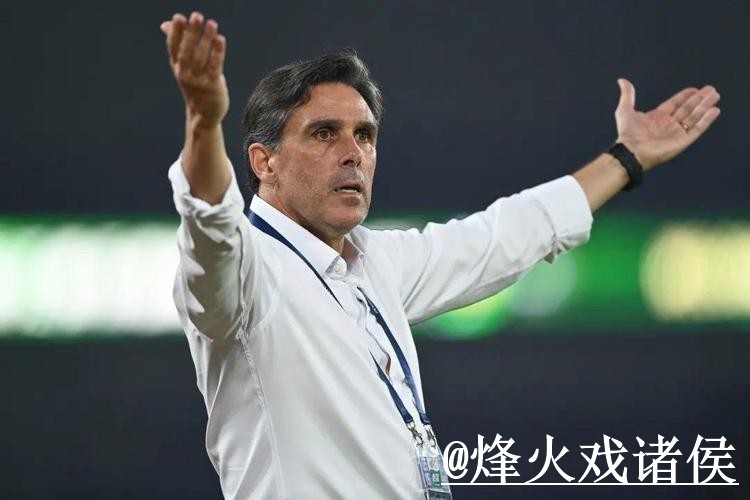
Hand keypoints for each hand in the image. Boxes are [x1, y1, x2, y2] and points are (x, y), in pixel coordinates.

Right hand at [160, 12, 228, 128]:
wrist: (203, 115)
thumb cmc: (194, 86)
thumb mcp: (182, 67)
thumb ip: (177, 45)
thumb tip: (165, 24)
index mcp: (177, 66)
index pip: (174, 47)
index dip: (176, 32)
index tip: (178, 17)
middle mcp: (185, 73)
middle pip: (187, 50)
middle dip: (191, 32)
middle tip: (196, 16)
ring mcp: (198, 80)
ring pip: (201, 57)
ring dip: (206, 39)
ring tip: (211, 23)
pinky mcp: (212, 86)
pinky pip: (215, 67)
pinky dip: (217, 52)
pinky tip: (220, 40)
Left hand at [614, 78, 720, 170]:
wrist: (631, 152)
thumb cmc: (627, 134)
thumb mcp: (625, 110)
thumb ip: (627, 95)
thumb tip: (622, 80)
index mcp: (657, 117)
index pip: (675, 104)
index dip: (685, 96)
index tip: (695, 89)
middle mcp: (668, 125)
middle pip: (688, 109)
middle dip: (699, 99)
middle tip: (711, 90)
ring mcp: (676, 133)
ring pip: (695, 117)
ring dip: (705, 106)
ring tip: (715, 96)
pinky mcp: (683, 141)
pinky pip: (697, 129)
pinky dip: (706, 120)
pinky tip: (714, 110)